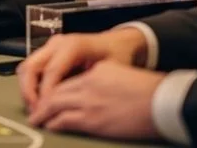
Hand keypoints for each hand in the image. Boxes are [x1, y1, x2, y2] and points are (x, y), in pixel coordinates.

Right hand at [17, 28, 147, 110]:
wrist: (116, 43)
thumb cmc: (116, 57)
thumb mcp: (110, 70)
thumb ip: (90, 83)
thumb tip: (72, 102)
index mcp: (73, 46)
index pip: (51, 71)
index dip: (47, 93)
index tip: (47, 112)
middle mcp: (57, 43)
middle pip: (32, 66)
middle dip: (29, 91)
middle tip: (36, 112)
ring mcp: (50, 46)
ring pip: (27, 67)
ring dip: (27, 89)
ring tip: (36, 108)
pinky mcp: (48, 52)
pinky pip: (32, 68)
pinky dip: (31, 85)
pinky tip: (40, 100)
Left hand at [28, 60, 163, 140]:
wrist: (162, 102)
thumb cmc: (148, 91)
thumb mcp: (121, 74)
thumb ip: (102, 77)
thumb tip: (92, 85)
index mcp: (96, 72)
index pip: (66, 80)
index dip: (53, 89)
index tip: (46, 95)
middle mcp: (88, 84)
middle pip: (56, 90)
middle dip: (42, 100)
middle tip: (34, 107)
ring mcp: (89, 101)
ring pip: (55, 104)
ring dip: (43, 112)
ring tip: (36, 118)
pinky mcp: (93, 119)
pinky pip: (64, 120)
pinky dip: (53, 122)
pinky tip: (49, 125)